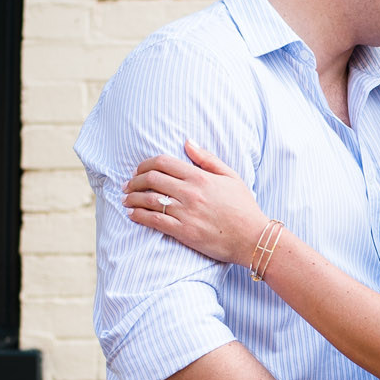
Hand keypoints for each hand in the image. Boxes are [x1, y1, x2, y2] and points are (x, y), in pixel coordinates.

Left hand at [123, 141, 267, 264]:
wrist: (253, 238)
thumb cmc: (244, 207)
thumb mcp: (231, 176)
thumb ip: (207, 158)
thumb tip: (187, 142)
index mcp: (200, 177)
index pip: (162, 163)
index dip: (144, 164)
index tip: (138, 171)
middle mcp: (190, 192)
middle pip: (151, 179)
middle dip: (134, 181)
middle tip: (127, 185)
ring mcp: (186, 212)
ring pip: (148, 200)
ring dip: (132, 198)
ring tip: (126, 200)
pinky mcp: (183, 232)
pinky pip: (154, 221)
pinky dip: (139, 216)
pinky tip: (132, 215)